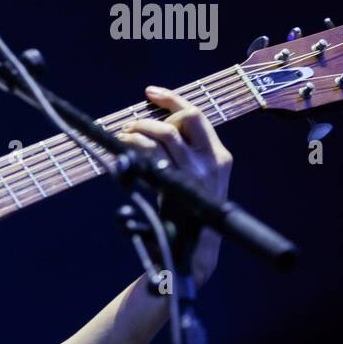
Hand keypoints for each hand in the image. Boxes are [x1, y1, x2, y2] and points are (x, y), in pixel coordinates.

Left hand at [116, 85, 233, 286]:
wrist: (192, 251)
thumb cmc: (188, 216)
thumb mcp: (193, 180)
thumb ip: (181, 157)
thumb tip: (150, 130)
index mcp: (220, 156)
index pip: (198, 115)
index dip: (172, 99)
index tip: (150, 92)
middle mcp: (212, 161)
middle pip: (184, 118)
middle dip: (153, 115)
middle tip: (132, 122)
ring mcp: (196, 173)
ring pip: (165, 134)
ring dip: (139, 130)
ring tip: (124, 136)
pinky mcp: (177, 185)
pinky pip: (152, 155)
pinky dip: (133, 147)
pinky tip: (122, 152)